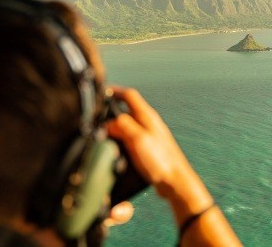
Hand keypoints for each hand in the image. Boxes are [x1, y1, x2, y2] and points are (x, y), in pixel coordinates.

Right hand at [105, 86, 212, 220]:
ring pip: (127, 125)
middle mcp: (148, 123)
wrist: (174, 181)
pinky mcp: (148, 148)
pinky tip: (115, 150)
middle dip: (111, 112)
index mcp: (147, 116)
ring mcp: (148, 135)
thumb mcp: (138, 139)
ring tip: (102, 136)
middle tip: (96, 119)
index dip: (114, 91)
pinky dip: (120, 140)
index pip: (129, 95)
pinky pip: (130, 138)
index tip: (100, 93)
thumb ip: (123, 126)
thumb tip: (108, 121)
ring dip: (114, 128)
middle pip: (126, 110)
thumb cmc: (161, 160)